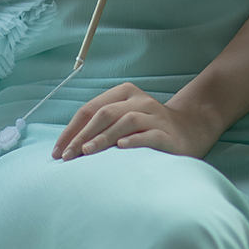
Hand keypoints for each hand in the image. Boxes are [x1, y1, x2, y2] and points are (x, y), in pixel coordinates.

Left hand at [52, 82, 220, 159]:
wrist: (190, 130)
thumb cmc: (146, 128)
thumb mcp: (123, 120)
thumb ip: (101, 125)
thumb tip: (67, 145)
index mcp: (125, 93)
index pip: (91, 108)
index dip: (72, 129)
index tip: (57, 151)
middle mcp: (140, 100)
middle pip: (105, 113)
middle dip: (82, 135)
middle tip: (68, 156)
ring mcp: (155, 115)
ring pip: (126, 121)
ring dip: (104, 137)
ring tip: (87, 152)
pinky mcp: (168, 133)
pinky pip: (150, 135)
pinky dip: (134, 141)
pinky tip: (121, 148)